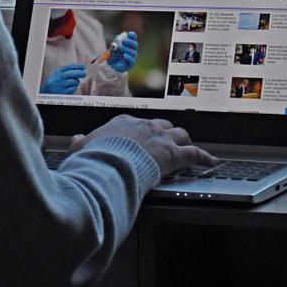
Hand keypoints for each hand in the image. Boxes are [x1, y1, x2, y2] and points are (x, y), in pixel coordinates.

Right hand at [40, 63, 85, 93]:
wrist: (45, 92)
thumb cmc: (53, 81)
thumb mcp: (57, 73)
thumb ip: (66, 71)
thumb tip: (79, 68)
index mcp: (57, 71)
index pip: (69, 66)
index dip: (77, 66)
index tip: (83, 66)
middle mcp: (58, 78)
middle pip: (72, 74)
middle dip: (80, 73)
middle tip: (84, 74)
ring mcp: (60, 85)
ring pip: (73, 81)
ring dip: (76, 81)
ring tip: (74, 82)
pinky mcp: (62, 92)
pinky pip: (73, 89)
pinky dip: (74, 87)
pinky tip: (71, 87)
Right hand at [69, 114, 217, 176]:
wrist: (109, 164)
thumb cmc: (95, 158)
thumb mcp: (82, 148)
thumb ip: (80, 143)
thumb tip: (75, 139)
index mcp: (124, 123)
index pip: (136, 124)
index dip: (141, 132)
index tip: (141, 138)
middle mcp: (145, 126)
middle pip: (162, 126)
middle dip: (165, 133)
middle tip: (168, 141)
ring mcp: (161, 139)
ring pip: (179, 135)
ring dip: (184, 141)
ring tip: (188, 147)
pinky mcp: (174, 154)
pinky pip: (194, 154)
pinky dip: (204, 158)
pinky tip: (211, 161)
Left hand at [106, 31, 136, 72]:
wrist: (111, 66)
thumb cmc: (113, 55)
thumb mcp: (112, 48)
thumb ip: (115, 44)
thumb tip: (118, 37)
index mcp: (129, 44)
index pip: (133, 38)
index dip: (132, 35)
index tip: (129, 34)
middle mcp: (132, 50)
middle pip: (135, 44)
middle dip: (129, 42)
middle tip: (123, 41)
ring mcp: (132, 57)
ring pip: (133, 52)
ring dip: (126, 49)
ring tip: (120, 48)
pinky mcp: (130, 64)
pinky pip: (132, 60)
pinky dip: (128, 57)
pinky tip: (124, 55)